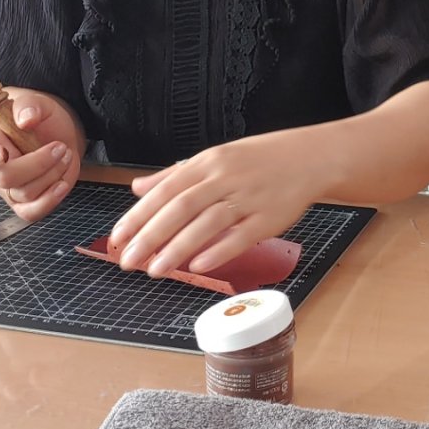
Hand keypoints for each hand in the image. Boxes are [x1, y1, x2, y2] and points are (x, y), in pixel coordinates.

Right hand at [0, 88, 82, 221]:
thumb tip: (25, 119)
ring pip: (25, 193)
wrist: (61, 133)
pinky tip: (63, 183)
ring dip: (52, 174)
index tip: (2, 153)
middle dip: (38, 163)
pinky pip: (31, 212)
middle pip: (6, 178)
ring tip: (65, 154)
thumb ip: (28, 106)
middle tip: (59, 146)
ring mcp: (10, 189)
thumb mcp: (37, 103)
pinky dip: (50, 200)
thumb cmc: (41, 119)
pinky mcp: (27, 201)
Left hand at [107, 130, 323, 277]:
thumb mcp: (215, 158)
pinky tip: (198, 266)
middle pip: (180, 207)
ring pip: (207, 223)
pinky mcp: (270, 217)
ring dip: (178, 248)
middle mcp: (225, 178)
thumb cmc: (260, 160)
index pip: (165, 190)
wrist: (310, 157)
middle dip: (150, 236)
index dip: (139, 215)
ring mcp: (248, 197)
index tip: (118, 237)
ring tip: (155, 270)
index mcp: (208, 162)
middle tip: (128, 260)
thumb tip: (138, 188)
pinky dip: (218, 251)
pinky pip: (241, 235)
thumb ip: (175, 175)